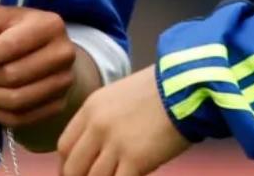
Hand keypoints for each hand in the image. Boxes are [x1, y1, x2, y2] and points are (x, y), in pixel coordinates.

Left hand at [0, 6, 81, 128]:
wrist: (45, 50)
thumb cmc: (15, 31)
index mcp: (50, 25)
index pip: (10, 45)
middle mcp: (64, 53)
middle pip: (12, 76)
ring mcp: (65, 81)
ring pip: (17, 100)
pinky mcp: (59, 104)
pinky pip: (22, 118)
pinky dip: (0, 114)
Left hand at [59, 67, 189, 175]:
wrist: (188, 87)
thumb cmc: (162, 91)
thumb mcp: (120, 95)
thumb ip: (103, 119)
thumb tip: (97, 148)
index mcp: (91, 108)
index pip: (64, 145)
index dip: (67, 165)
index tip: (75, 173)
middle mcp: (98, 126)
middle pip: (73, 167)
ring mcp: (115, 144)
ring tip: (115, 175)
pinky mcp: (135, 160)